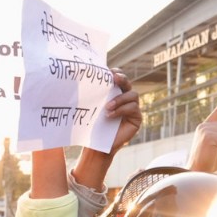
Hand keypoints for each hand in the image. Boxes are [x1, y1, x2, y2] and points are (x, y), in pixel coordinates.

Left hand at [71, 70, 142, 190]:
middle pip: (128, 83)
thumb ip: (92, 94)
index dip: (116, 73)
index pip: (119, 78)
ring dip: (120, 99)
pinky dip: (121, 110)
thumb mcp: (91, 108)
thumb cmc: (91, 126)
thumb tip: (80, 77)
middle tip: (114, 78)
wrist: (96, 145)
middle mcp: (126, 98)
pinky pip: (133, 108)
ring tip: (107, 107)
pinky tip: (110, 115)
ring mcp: (133, 107)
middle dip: (122, 78)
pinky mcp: (137, 118)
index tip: (109, 71)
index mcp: (115, 93)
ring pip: (132, 95)